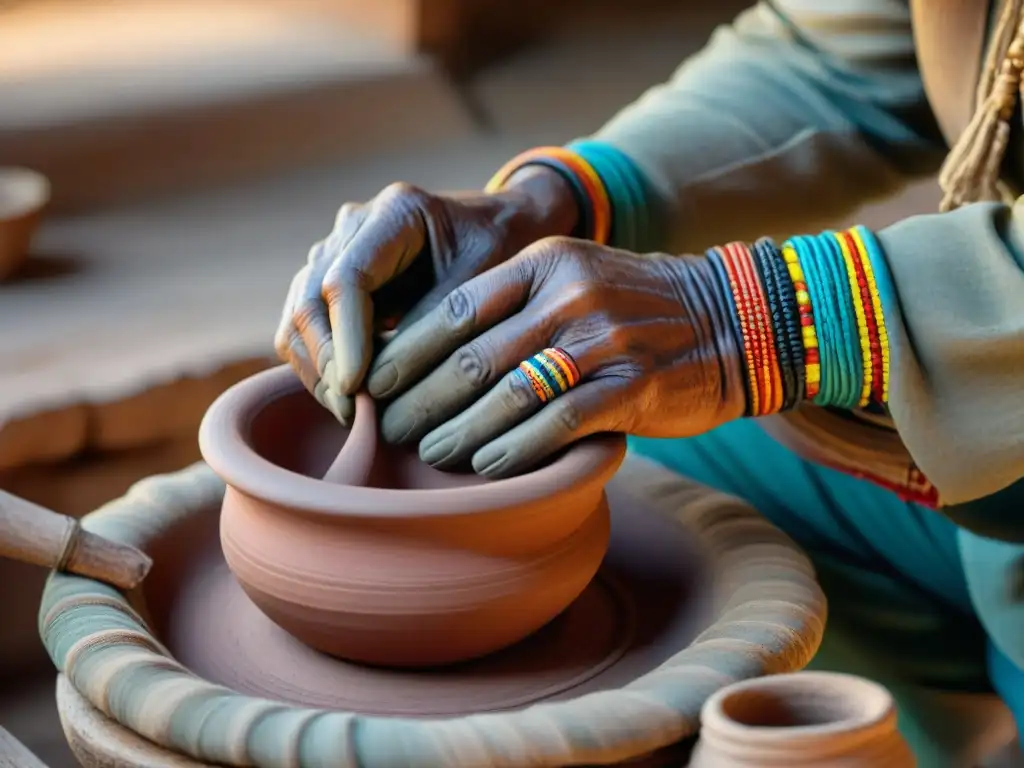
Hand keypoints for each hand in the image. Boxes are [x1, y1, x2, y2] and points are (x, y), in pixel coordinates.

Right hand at [274, 168, 576, 422]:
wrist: (506, 229)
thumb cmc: (504, 253)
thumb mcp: (487, 284)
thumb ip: (438, 323)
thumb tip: (383, 382)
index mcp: (395, 212)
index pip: (346, 278)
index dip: (346, 338)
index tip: (357, 388)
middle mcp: (354, 227)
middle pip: (310, 299)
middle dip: (325, 363)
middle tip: (351, 413)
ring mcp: (338, 253)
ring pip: (298, 317)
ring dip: (317, 370)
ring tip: (350, 414)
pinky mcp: (333, 283)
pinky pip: (307, 330)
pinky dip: (320, 367)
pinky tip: (349, 401)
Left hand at [365, 237, 746, 477]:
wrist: (734, 319)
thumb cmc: (636, 310)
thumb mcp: (575, 280)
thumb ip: (514, 307)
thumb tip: (436, 357)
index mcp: (543, 264)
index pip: (455, 312)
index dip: (407, 353)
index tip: (375, 385)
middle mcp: (568, 295)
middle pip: (472, 357)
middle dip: (421, 400)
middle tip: (389, 431)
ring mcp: (602, 340)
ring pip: (507, 394)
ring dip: (458, 432)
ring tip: (428, 456)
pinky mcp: (632, 385)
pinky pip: (557, 423)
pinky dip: (516, 449)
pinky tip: (487, 467)